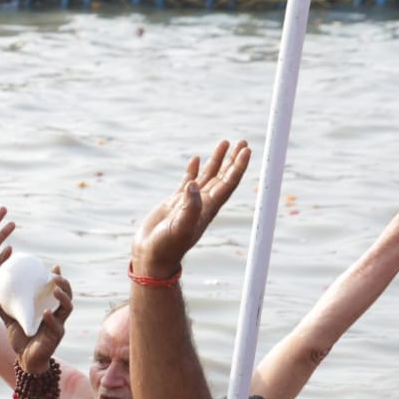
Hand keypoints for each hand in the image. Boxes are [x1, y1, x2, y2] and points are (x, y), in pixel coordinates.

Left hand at [0, 270, 70, 374]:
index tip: (54, 267)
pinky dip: (51, 318)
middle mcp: (56, 315)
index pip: (57, 290)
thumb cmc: (21, 339)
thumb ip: (3, 308)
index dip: (58, 278)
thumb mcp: (10, 321)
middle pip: (67, 295)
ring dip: (63, 297)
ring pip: (67, 308)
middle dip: (64, 284)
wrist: (25, 360)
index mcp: (48, 308)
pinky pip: (56, 326)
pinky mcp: (56, 337)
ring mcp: (58, 325)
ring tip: (55, 289)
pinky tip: (46, 312)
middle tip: (55, 276)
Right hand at [131, 141, 250, 278]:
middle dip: (232, 159)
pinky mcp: (175, 203)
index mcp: (208, 208)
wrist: (152, 257)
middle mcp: (202, 203)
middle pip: (222, 176)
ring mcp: (189, 202)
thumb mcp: (180, 228)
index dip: (238, 167)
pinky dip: (193, 170)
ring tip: (224, 143)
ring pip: (207, 176)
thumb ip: (189, 206)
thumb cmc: (166, 247)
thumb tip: (194, 183)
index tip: (246, 150)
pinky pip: (188, 181)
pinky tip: (196, 160)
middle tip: (242, 142)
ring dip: (216, 160)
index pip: (228, 183)